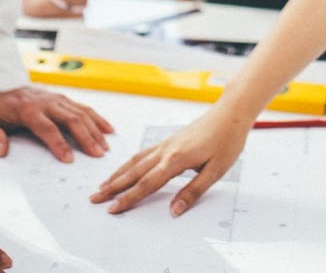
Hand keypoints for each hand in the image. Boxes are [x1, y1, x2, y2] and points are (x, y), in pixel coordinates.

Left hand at [0, 85, 112, 160]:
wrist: (0, 83)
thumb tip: (1, 150)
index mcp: (28, 110)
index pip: (47, 128)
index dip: (59, 144)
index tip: (69, 159)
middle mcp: (46, 102)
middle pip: (71, 119)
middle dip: (86, 138)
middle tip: (97, 154)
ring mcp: (57, 99)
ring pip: (81, 113)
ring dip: (95, 130)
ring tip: (104, 147)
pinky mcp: (63, 99)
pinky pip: (84, 107)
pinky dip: (97, 118)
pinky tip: (108, 129)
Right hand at [89, 107, 248, 215]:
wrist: (231, 113)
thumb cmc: (227, 140)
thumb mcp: (216, 171)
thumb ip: (193, 191)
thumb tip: (174, 211)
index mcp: (176, 160)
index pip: (146, 184)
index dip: (128, 199)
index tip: (112, 209)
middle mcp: (166, 150)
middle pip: (133, 173)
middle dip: (112, 187)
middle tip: (94, 199)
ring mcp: (166, 144)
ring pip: (135, 161)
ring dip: (117, 174)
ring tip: (103, 185)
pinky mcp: (170, 140)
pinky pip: (143, 153)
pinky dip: (129, 162)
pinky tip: (125, 167)